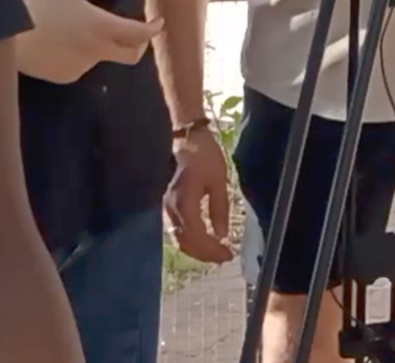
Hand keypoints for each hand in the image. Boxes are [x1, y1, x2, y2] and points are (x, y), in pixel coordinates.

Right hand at [18, 0, 161, 84]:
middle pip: (130, 55)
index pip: (139, 33)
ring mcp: (82, 67)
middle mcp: (97, 51)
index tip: (158, 22)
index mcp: (101, 26)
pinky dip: (81, 55)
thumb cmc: (37, 7)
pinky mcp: (65, 77)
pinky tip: (63, 43)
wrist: (7, 39)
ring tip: (80, 31)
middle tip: (134, 34)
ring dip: (103, 47)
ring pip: (103, 58)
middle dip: (138, 45)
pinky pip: (81, 66)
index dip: (153, 28)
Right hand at [164, 125, 235, 263]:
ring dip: (196, 250)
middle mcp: (171, 210)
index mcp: (184, 204)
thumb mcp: (219, 181)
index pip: (197, 238)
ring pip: (178, 239)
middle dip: (205, 255)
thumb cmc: (204, 155)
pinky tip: (201, 239)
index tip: (228, 255)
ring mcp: (165, 208)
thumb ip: (219, 209)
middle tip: (223, 258)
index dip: (212, 251)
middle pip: (186, 244)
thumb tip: (221, 234)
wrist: (184, 136)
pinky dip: (189, 240)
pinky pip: (175, 230)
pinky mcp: (166, 204)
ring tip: (214, 252)